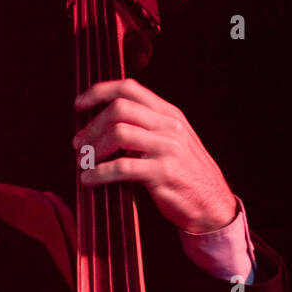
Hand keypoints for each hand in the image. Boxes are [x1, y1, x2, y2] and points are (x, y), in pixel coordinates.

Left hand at [74, 79, 236, 232]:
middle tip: (78, 145)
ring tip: (83, 162)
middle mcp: (169, 125)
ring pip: (119, 133)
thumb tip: (103, 125)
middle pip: (119, 109)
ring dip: (93, 148)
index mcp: (169, 114)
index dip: (99, 92)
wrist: (213, 204)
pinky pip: (123, 167)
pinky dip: (99, 173)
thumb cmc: (185, 174)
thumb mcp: (171, 141)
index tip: (79, 104)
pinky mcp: (163, 172)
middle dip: (91, 126)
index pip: (130, 88)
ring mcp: (168, 147)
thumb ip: (146, 128)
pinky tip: (89, 180)